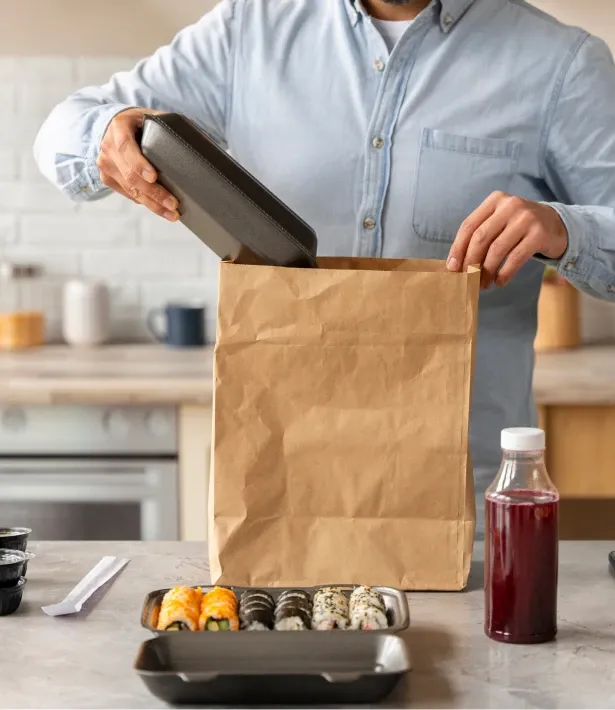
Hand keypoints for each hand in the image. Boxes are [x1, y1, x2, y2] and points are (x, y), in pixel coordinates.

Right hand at [96, 108, 179, 220]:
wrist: (114, 126)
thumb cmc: (140, 123)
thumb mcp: (152, 117)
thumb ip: (170, 125)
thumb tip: (203, 138)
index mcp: (119, 127)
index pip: (126, 147)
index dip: (139, 164)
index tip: (154, 177)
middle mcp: (108, 146)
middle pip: (130, 175)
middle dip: (154, 192)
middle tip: (173, 204)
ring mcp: (106, 164)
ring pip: (130, 189)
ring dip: (152, 204)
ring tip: (172, 213)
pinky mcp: (107, 177)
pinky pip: (128, 194)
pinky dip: (145, 202)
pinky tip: (160, 208)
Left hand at [446, 191, 568, 288]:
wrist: (556, 225)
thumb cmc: (518, 228)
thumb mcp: (499, 222)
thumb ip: (480, 235)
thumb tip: (456, 263)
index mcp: (495, 200)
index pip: (469, 225)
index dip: (458, 248)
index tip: (452, 268)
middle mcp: (510, 205)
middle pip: (481, 238)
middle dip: (470, 262)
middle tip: (467, 279)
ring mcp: (526, 218)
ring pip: (497, 250)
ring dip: (486, 271)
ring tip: (483, 284)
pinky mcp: (539, 234)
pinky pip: (515, 258)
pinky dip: (504, 273)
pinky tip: (499, 282)